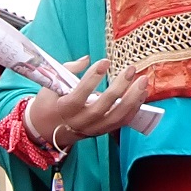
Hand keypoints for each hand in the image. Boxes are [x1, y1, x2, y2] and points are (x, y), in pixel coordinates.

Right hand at [24, 57, 150, 149]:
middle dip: (118, 88)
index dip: (92, 78)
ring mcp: (92, 129)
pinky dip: (134, 108)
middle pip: (101, 107)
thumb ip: (69, 70)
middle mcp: (79, 122)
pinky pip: (121, 122)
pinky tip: (142, 93)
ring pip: (115, 117)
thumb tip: (87, 59)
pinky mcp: (102, 131)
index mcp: (63, 110)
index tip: (104, 62)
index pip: (79, 95)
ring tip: (143, 81)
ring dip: (132, 99)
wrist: (48, 129)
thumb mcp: (52, 85)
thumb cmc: (51, 102)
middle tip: (130, 69)